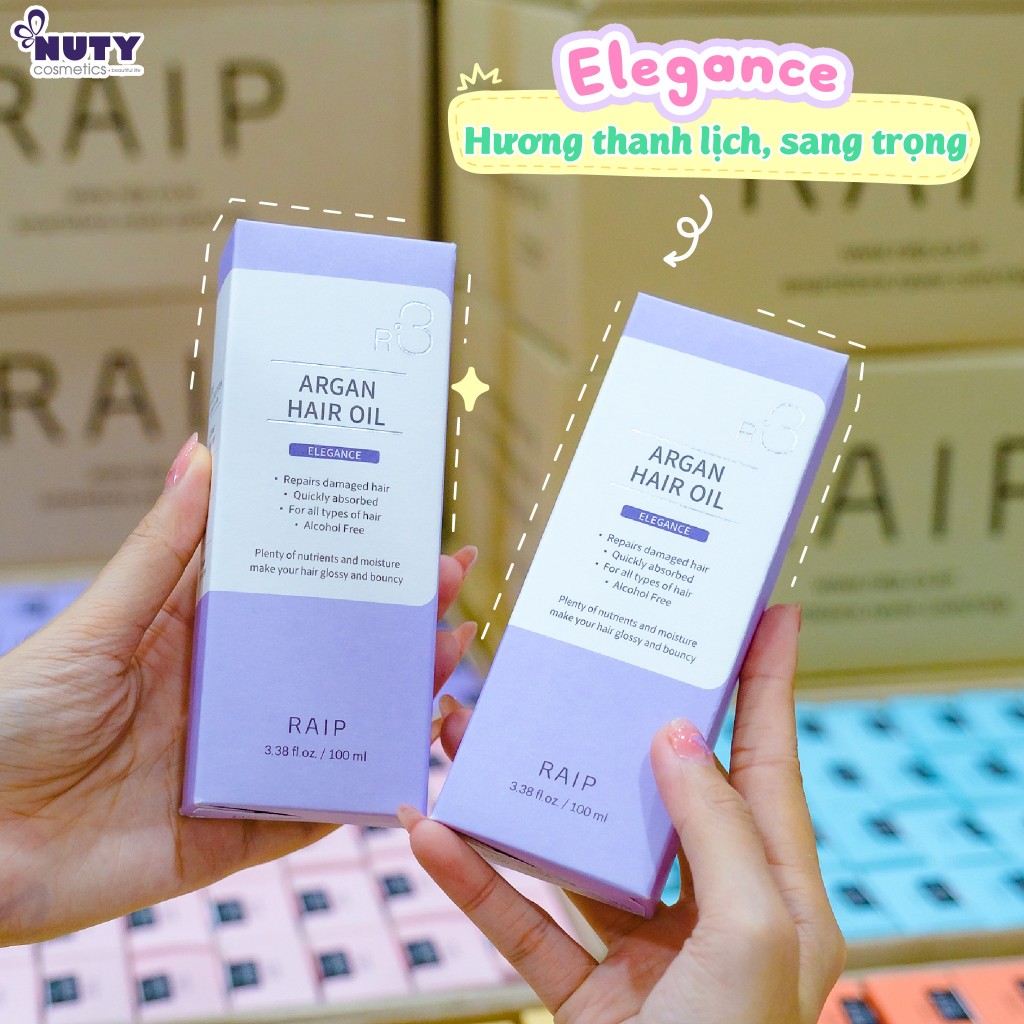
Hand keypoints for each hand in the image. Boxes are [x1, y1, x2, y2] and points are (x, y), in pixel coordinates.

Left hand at [0, 435, 476, 945]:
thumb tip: (204, 453)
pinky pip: (311, 811)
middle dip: (394, 621)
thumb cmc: (12, 722)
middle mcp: (227, 696)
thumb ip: (161, 551)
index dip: (346, 560)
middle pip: (329, 655)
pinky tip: (411, 764)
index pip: (290, 591)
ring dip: (397, 698)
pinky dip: (360, 794)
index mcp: (195, 638)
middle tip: (452, 585)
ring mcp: (238, 763)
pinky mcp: (234, 833)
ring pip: (338, 726)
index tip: (402, 527)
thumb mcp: (96, 626)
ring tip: (451, 659)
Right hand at [400, 605, 844, 1023]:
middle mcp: (713, 906)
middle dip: (612, 717)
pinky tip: (430, 832)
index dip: (770, 678)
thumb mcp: (753, 939)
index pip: (769, 756)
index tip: (765, 610)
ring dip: (518, 791)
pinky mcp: (583, 987)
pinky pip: (522, 917)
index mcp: (778, 890)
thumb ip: (717, 829)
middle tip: (583, 646)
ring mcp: (644, 946)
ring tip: (466, 728)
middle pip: (658, 785)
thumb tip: (675, 735)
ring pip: (575, 844)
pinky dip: (475, 878)